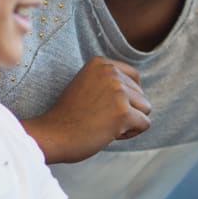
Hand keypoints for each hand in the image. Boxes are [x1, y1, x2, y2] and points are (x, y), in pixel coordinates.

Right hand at [23, 57, 150, 163]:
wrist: (52, 135)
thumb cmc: (69, 116)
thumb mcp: (88, 85)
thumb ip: (110, 81)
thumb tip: (140, 86)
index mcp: (101, 63)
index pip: (134, 77)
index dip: (124, 96)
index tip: (102, 104)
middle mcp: (110, 72)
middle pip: (141, 94)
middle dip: (126, 110)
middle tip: (99, 117)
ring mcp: (117, 91)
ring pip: (145, 108)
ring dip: (130, 121)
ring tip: (104, 124)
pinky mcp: (123, 112)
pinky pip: (145, 124)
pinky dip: (131, 133)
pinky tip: (110, 133)